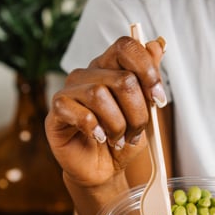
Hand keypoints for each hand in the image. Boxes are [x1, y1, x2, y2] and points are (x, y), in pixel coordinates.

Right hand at [45, 35, 166, 187]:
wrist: (104, 169)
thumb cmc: (123, 138)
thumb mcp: (145, 110)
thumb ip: (149, 77)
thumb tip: (157, 45)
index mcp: (109, 67)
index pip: (126, 47)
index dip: (147, 70)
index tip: (158, 99)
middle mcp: (88, 74)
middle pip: (122, 79)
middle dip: (138, 112)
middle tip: (136, 131)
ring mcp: (69, 91)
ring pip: (100, 95)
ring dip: (118, 124)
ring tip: (118, 139)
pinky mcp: (57, 112)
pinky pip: (79, 112)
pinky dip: (96, 129)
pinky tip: (100, 138)